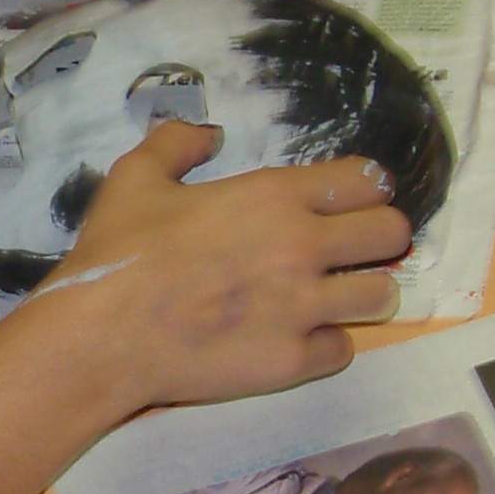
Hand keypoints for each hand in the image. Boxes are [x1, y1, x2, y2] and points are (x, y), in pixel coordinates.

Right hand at [35, 122, 408, 417]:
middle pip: (392, 234)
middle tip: (348, 251)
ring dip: (360, 294)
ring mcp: (304, 307)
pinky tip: (296, 339)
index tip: (349, 203)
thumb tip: (208, 133)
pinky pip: (344, 350)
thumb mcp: (136, 177)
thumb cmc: (119, 252)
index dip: (364, 189)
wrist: (102, 335)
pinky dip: (325, 345)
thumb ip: (177, 142)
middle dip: (376, 239)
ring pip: (382, 295)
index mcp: (275, 195)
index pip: (367, 180)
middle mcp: (304, 246)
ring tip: (330, 299)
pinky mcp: (295, 360)